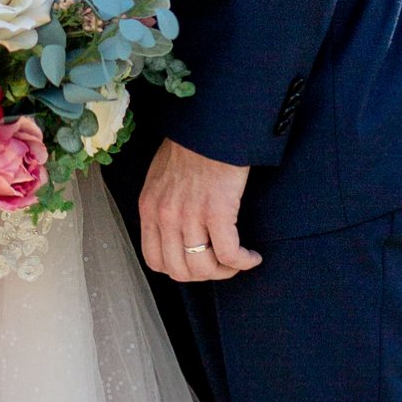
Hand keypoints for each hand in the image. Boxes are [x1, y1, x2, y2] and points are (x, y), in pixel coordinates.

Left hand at [139, 139, 256, 283]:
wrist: (210, 126)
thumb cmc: (190, 147)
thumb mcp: (159, 179)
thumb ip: (161, 207)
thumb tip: (173, 233)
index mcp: (149, 209)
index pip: (154, 261)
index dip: (178, 270)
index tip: (196, 264)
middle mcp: (165, 216)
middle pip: (180, 270)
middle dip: (204, 275)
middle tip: (221, 266)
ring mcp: (189, 215)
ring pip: (204, 267)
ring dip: (225, 271)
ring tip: (238, 261)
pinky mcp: (217, 211)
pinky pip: (228, 253)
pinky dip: (243, 261)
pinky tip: (252, 257)